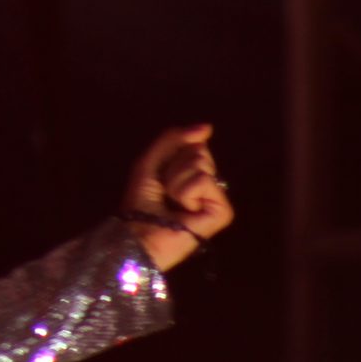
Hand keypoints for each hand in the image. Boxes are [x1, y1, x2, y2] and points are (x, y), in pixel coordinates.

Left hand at [118, 122, 232, 271]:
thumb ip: (174, 139)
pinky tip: (185, 211)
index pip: (194, 143)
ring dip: (176, 182)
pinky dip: (186, 192)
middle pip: (199, 151)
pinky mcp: (223, 212)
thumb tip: (207, 127)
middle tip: (167, 193)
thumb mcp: (152, 161)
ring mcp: (217, 199)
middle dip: (175, 168)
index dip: (172, 155)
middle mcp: (209, 185)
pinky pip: (204, 180)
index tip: (162, 177)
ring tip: (173, 203)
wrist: (137, 234)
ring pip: (201, 163)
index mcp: (193, 173)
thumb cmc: (140, 202)